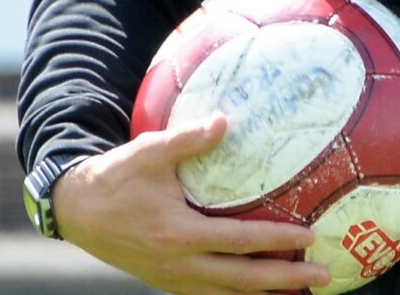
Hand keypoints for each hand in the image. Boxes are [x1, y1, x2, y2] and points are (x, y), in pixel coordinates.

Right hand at [52, 115, 332, 294]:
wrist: (77, 210)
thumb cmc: (117, 176)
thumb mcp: (151, 151)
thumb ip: (190, 139)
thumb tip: (226, 120)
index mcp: (179, 234)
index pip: (239, 242)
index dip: (276, 242)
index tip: (309, 237)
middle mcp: (179, 265)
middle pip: (241, 280)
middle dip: (285, 280)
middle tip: (323, 277)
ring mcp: (172, 277)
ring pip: (226, 293)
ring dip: (265, 292)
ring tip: (300, 289)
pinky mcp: (166, 280)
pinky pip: (208, 293)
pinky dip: (236, 293)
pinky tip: (258, 288)